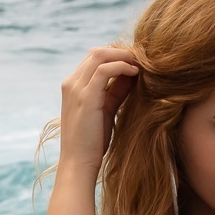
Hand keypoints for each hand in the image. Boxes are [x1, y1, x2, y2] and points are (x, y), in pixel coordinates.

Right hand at [58, 47, 138, 177]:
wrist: (79, 163)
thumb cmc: (92, 141)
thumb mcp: (107, 110)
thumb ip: (117, 91)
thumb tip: (133, 75)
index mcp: (73, 86)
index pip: (94, 58)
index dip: (117, 56)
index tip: (137, 62)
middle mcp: (71, 83)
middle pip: (97, 52)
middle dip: (122, 51)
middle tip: (142, 59)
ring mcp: (76, 88)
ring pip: (100, 55)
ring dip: (123, 56)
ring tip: (141, 64)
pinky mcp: (86, 97)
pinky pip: (105, 70)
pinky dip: (122, 66)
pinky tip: (135, 73)